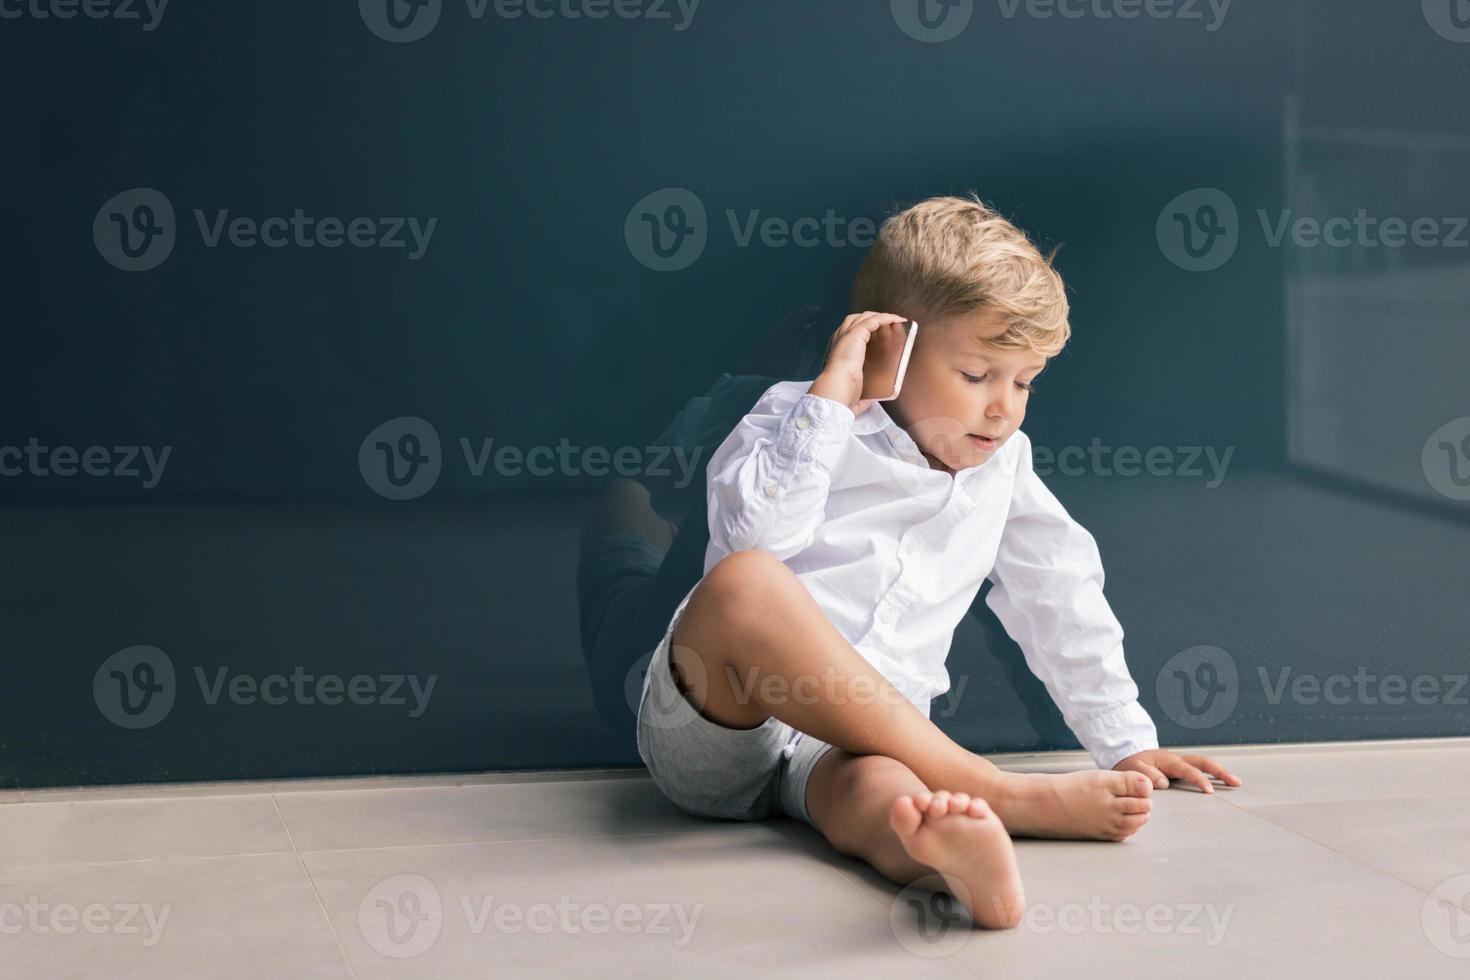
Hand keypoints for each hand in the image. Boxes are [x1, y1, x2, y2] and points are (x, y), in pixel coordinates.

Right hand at [808, 311, 909, 415]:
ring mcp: (847, 334)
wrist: (836, 388)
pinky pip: (874, 320)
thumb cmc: (841, 392)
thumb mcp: (851, 391)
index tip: (878, 335)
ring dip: (882, 316)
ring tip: (895, 320)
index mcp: (836, 351)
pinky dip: (887, 318)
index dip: (864, 331)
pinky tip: (897, 320)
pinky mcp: (856, 333)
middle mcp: (839, 339)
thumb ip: (859, 394)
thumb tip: (868, 401)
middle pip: (856, 320)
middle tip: (888, 325)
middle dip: (872, 319)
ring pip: (866, 317)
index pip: (849, 333)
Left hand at [1113, 749, 1241, 794]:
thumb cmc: (1128, 763)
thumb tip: (1165, 782)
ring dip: (1219, 772)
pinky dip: (1211, 773)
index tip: (1210, 791)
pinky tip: (1220, 781)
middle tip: (1235, 782)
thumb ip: (1147, 775)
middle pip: (1203, 762)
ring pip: (1203, 764)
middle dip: (1220, 772)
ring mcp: (1179, 762)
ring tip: (1235, 782)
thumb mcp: (1133, 769)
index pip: (1188, 770)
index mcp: (1167, 760)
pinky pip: (1198, 768)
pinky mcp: (1178, 767)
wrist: (1124, 754)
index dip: (1199, 780)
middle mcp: (1176, 759)